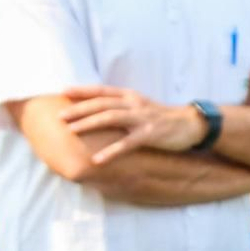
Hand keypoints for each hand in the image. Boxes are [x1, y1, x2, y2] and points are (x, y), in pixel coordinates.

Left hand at [60, 86, 205, 162]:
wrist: (190, 124)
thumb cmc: (161, 118)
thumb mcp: (139, 107)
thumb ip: (121, 107)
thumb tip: (97, 112)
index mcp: (130, 96)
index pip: (101, 91)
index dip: (82, 90)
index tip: (63, 91)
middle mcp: (133, 103)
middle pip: (101, 104)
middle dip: (79, 109)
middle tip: (60, 116)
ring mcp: (142, 118)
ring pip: (111, 118)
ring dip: (89, 124)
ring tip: (71, 131)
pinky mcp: (150, 135)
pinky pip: (127, 143)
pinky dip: (111, 151)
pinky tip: (97, 160)